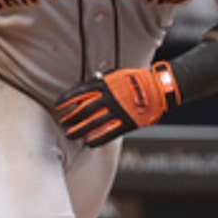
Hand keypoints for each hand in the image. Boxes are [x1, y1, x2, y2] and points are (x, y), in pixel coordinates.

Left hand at [54, 63, 179, 146]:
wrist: (160, 87)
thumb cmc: (137, 80)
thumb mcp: (115, 75)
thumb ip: (100, 81)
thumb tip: (85, 88)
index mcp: (105, 84)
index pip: (79, 92)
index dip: (66, 100)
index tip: (58, 105)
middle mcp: (110, 97)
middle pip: (83, 110)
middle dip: (70, 117)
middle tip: (62, 122)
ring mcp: (118, 111)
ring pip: (93, 123)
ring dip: (79, 130)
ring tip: (70, 134)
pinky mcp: (127, 122)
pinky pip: (108, 133)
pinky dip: (96, 139)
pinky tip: (88, 142)